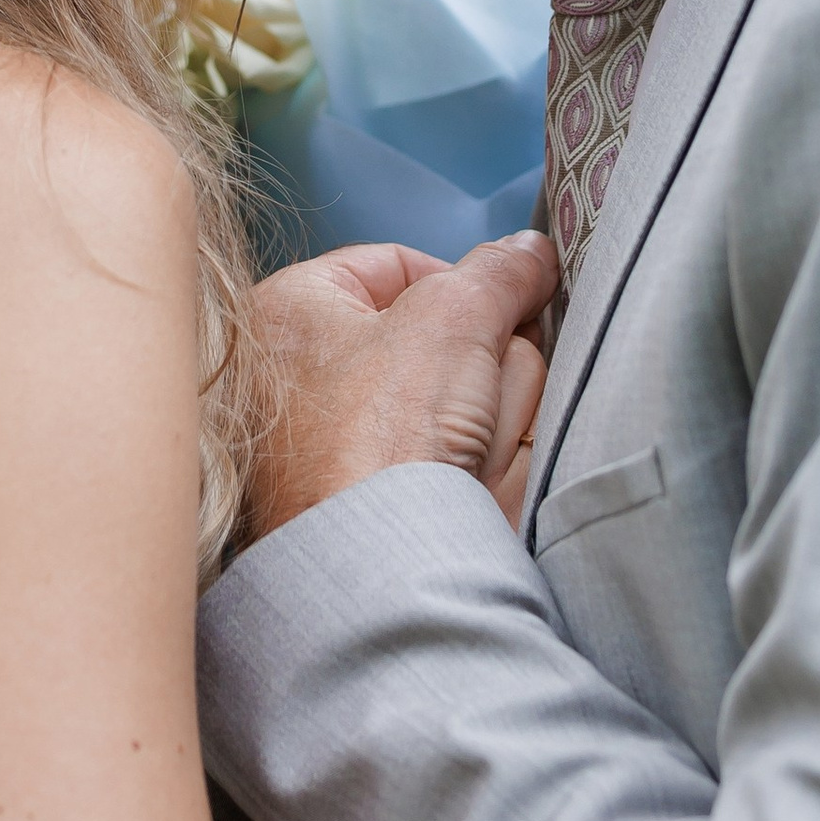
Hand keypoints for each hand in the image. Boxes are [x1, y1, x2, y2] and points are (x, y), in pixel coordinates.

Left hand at [244, 230, 559, 541]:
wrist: (380, 568)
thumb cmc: (384, 436)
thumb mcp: (455, 318)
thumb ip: (497, 273)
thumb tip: (529, 252)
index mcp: (290, 311)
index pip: (395, 266)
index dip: (460, 283)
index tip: (502, 305)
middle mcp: (298, 377)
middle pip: (436, 339)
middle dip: (482, 361)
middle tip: (489, 383)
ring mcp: (334, 449)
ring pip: (455, 401)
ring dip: (489, 416)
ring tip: (476, 445)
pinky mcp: (371, 505)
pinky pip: (450, 462)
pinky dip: (478, 467)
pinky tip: (476, 484)